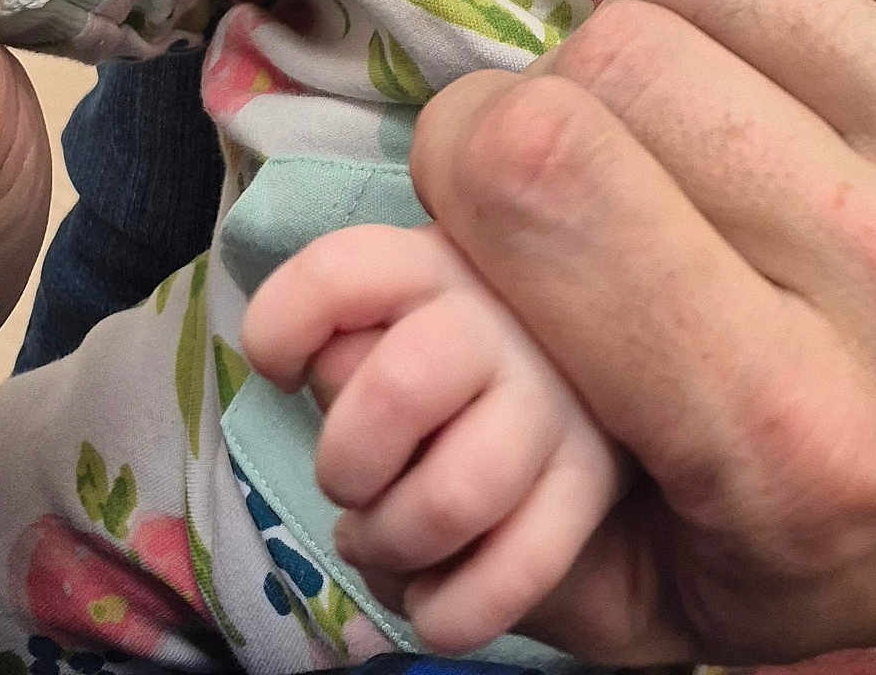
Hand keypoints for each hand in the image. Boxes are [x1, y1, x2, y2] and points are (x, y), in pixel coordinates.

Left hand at [242, 222, 627, 651]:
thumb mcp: (392, 329)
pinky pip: (515, 572)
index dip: (281, 330)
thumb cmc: (445, 365)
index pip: (337, 273)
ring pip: (452, 498)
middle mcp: (500, 315)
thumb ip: (346, 344)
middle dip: (347, 466)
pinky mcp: (594, 477)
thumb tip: (327, 379)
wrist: (570, 401)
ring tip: (384, 541)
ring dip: (393, 546)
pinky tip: (432, 599)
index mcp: (432, 263)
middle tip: (350, 484)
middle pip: (398, 391)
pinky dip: (449, 612)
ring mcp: (556, 396)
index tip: (282, 371)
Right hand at [409, 0, 875, 671]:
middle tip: (601, 149)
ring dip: (664, 10)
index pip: (546, 176)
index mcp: (788, 434)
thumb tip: (375, 271)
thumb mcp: (654, 586)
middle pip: (624, 56)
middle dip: (562, 90)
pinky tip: (783, 25)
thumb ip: (491, 456)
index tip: (480, 177)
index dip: (462, 146)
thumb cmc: (859, 542)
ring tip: (691, 85)